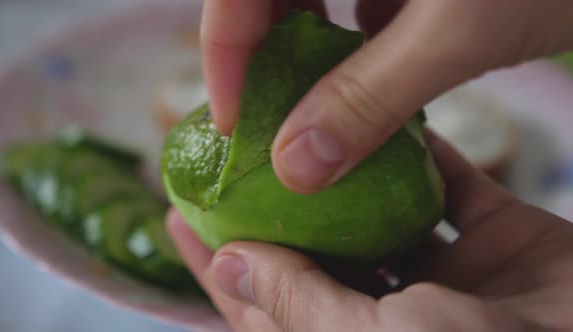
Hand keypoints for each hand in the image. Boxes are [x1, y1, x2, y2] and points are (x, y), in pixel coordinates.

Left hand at [166, 133, 572, 331]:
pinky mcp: (497, 242)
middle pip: (316, 254)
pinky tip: (396, 121)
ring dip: (349, 178)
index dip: (216, 264)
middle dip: (275, 210)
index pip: (263, 306)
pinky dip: (426, 156)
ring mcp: (449, 279)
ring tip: (304, 128)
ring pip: (381, 217)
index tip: (178, 215)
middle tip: (234, 158)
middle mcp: (394, 315)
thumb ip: (299, 305)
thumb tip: (228, 265)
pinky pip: (452, 189)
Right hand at [201, 0, 572, 193]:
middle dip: (268, 62)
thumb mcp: (455, 30)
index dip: (225, 55)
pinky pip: (368, 9)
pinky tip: (380, 88)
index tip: (234, 125)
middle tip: (273, 126)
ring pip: (320, 4)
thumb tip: (296, 168)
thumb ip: (368, 99)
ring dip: (318, 61)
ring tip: (321, 114)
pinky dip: (365, 51)